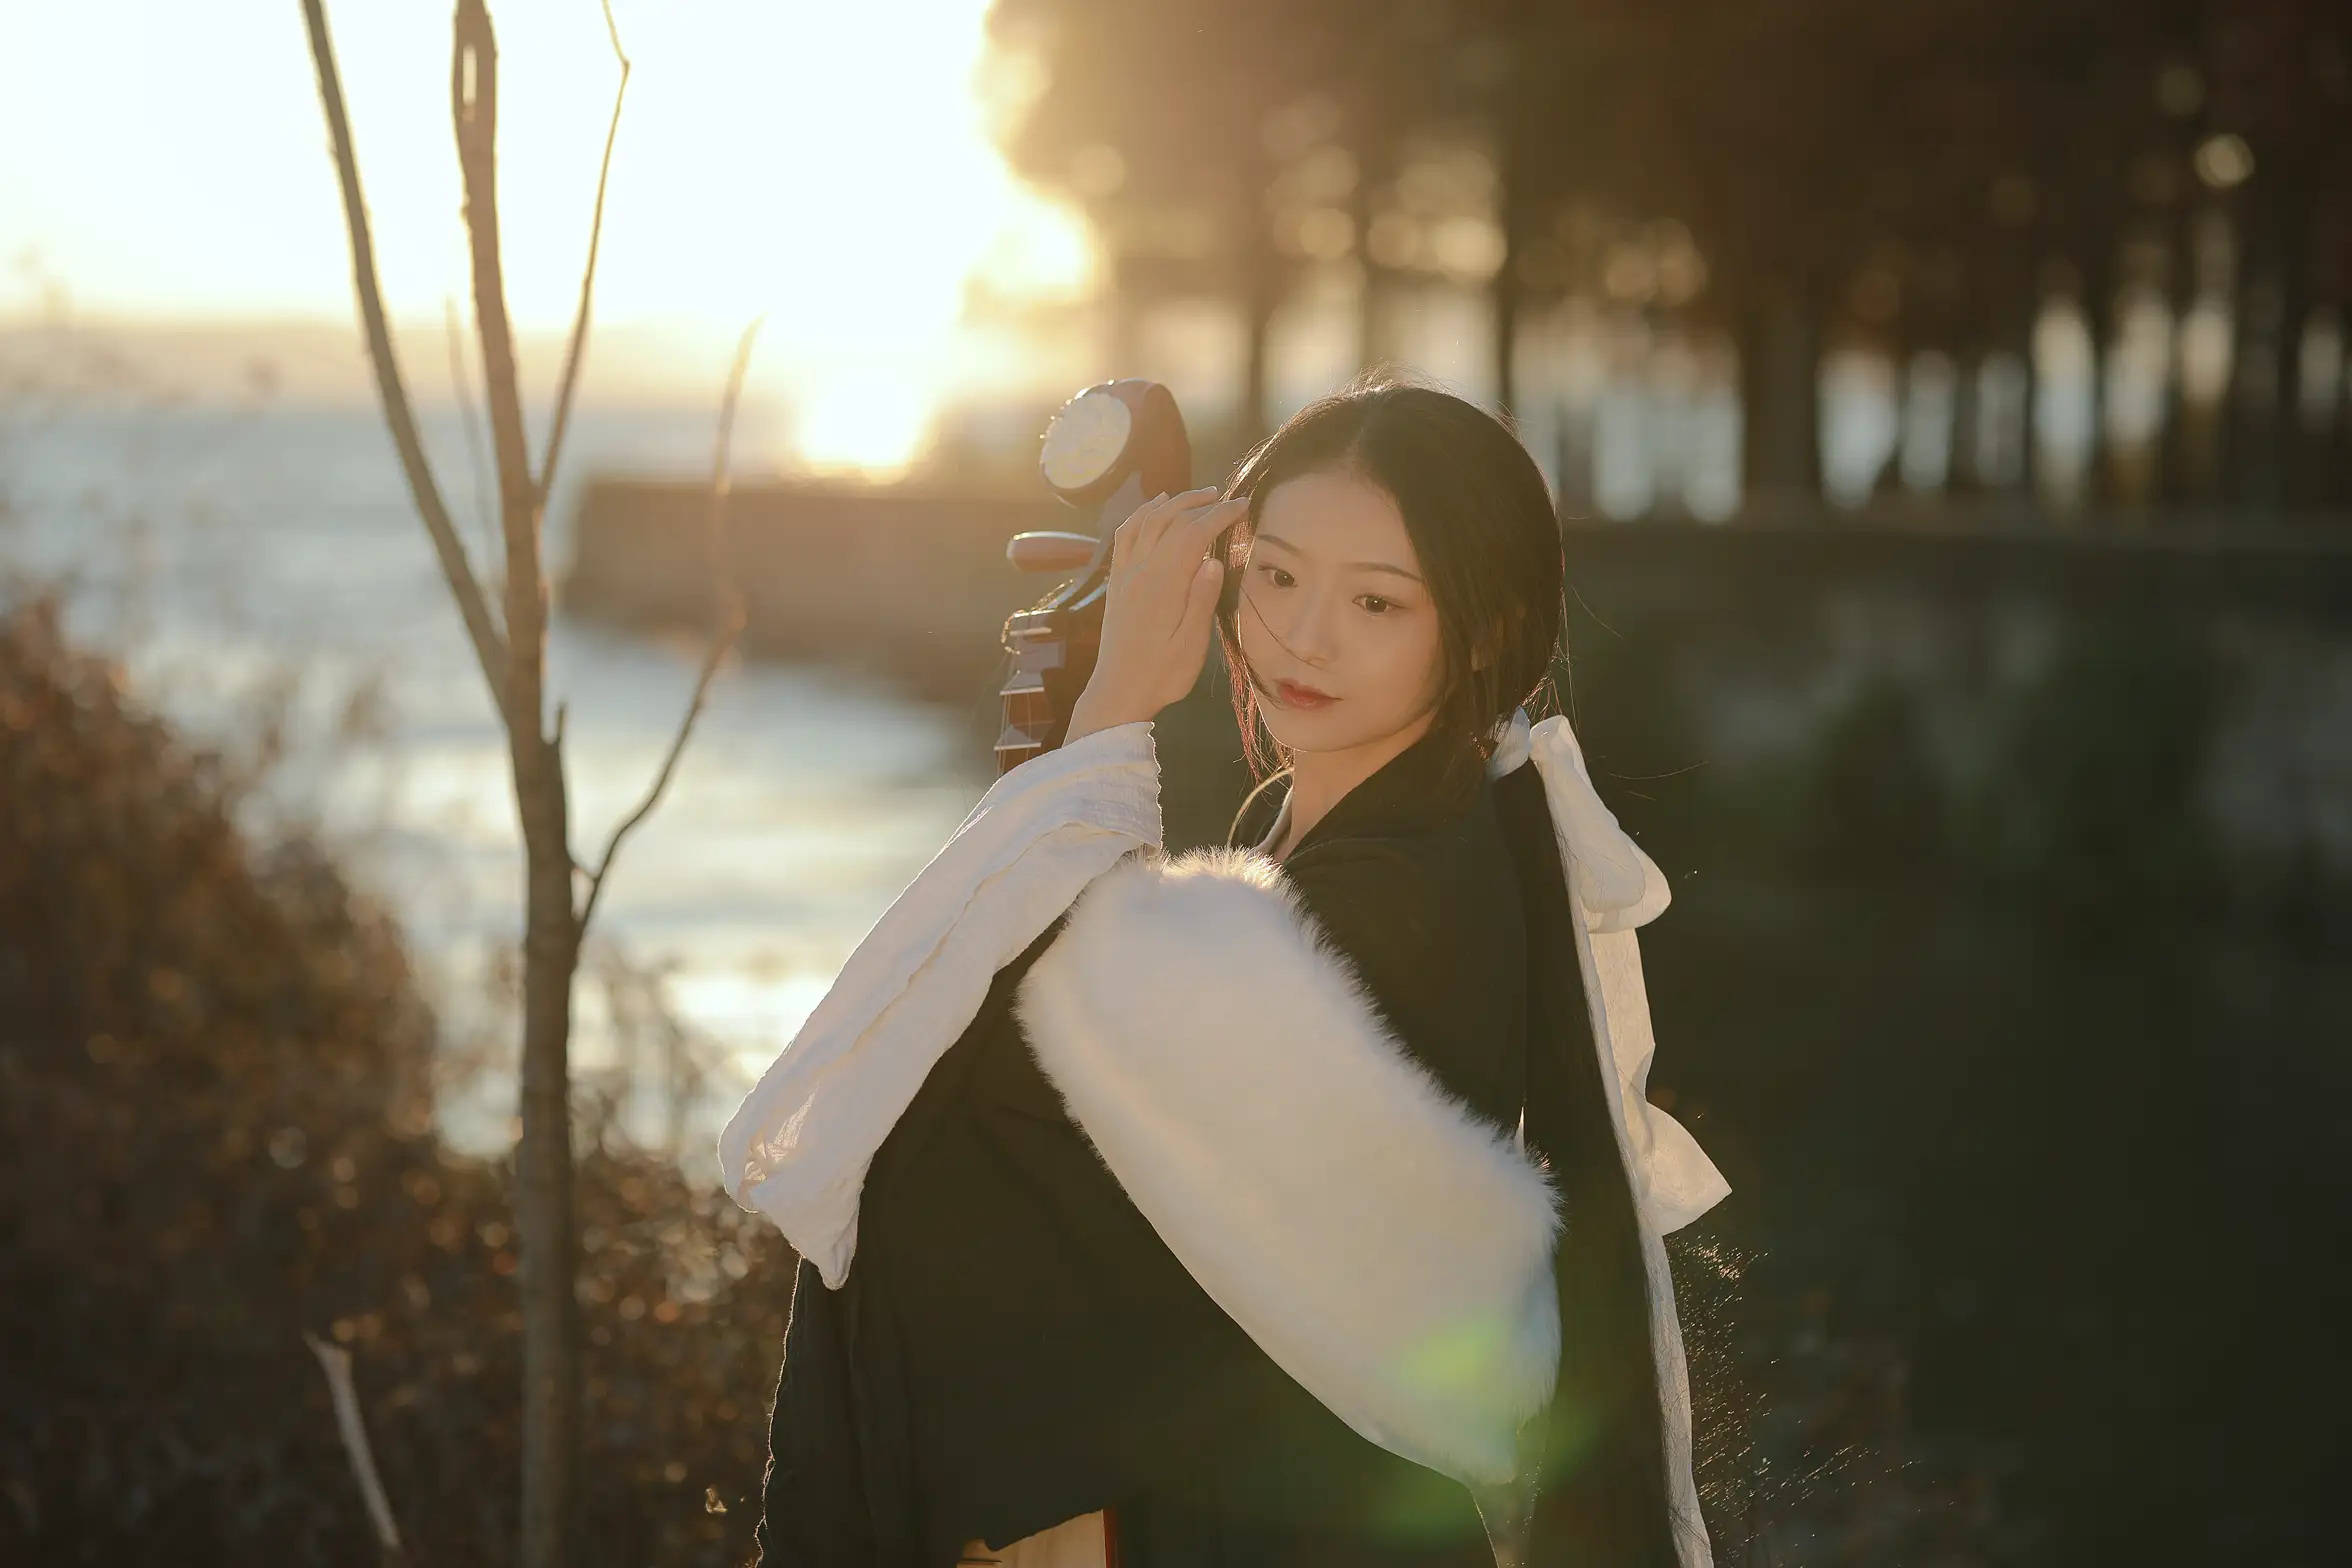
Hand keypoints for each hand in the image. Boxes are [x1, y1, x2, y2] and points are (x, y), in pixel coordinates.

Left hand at [1063, 486, 1242, 743]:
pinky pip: (1125, 535)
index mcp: (1164, 584)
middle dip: (1200, 503)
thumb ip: (1201, 600)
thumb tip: (1213, 559)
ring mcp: (1125, 573)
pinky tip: (1153, 508)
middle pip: (1170, 521)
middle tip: (1226, 497)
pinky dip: (1141, 514)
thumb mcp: (1191, 645)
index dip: (1220, 515)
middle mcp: (1141, 570)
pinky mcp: (1116, 581)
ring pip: (1147, 522)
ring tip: (1197, 495)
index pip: (1194, 534)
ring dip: (1173, 503)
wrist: (1118, 692)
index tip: (1243, 505)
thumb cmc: (1162, 674)